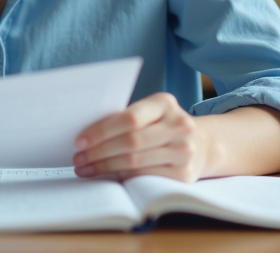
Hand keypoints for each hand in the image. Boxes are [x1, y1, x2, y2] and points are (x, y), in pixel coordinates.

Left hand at [73, 92, 210, 182]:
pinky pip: (144, 176)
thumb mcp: (150, 112)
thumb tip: (86, 135)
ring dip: (104, 167)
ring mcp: (184, 151)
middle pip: (130, 142)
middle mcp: (179, 125)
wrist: (202, 143)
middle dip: (98, 152)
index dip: (101, 131)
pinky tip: (105, 175)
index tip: (79, 140)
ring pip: (135, 162)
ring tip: (84, 168)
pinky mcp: (184, 173)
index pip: (129, 118)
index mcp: (165, 103)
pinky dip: (120, 176)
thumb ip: (125, 117)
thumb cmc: (162, 125)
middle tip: (77, 157)